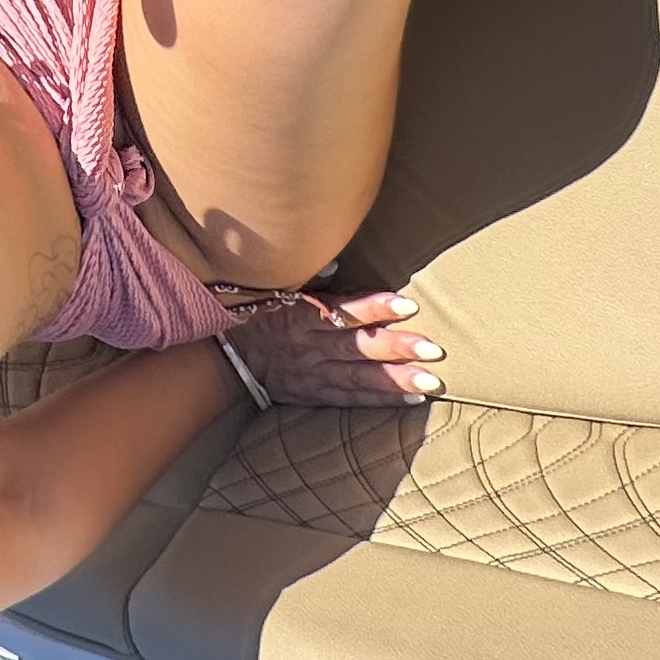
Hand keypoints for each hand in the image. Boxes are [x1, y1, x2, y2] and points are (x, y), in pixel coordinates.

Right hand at [226, 289, 443, 405]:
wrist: (226, 357)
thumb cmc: (254, 312)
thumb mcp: (269, 287)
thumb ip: (304, 275)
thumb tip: (335, 260)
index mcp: (298, 316)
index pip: (340, 312)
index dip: (372, 308)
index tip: (407, 304)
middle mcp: (308, 348)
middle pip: (356, 348)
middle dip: (395, 348)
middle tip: (433, 349)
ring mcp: (313, 374)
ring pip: (359, 378)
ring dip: (396, 379)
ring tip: (432, 381)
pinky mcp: (316, 394)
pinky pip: (351, 399)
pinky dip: (381, 399)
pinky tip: (413, 398)